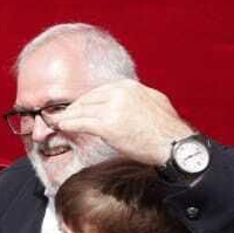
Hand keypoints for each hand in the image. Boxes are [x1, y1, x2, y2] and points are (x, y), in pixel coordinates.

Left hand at [47, 80, 191, 166]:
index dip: (85, 101)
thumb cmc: (167, 130)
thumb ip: (136, 99)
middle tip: (63, 115)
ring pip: (82, 110)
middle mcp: (120, 93)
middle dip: (74, 108)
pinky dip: (69, 123)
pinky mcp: (108, 125)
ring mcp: (113, 108)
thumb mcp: (153, 102)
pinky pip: (82, 122)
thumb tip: (125, 102)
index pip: (98, 91)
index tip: (77, 108)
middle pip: (88, 99)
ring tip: (57, 120)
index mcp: (129, 87)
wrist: (175, 145)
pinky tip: (62, 126)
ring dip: (68, 116)